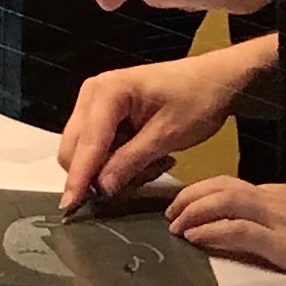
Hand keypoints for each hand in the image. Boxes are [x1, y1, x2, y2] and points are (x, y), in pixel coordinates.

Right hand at [55, 42, 270, 207]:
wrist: (215, 80)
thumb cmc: (196, 100)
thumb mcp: (167, 135)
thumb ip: (131, 161)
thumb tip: (102, 188)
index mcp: (107, 92)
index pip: (87, 142)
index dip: (79, 176)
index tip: (70, 205)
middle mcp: (93, 94)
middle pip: (75, 146)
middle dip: (98, 173)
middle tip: (139, 181)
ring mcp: (96, 102)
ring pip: (86, 150)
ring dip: (112, 168)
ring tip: (154, 165)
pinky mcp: (104, 113)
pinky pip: (99, 146)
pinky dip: (118, 160)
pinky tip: (149, 157)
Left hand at [164, 177, 285, 285]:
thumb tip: (282, 221)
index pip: (238, 185)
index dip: (208, 192)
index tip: (189, 200)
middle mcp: (281, 199)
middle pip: (222, 186)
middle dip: (190, 196)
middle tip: (172, 211)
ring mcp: (283, 219)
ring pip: (222, 202)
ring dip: (192, 212)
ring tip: (175, 225)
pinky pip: (238, 231)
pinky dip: (210, 232)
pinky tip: (196, 238)